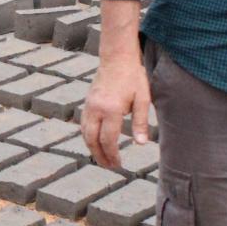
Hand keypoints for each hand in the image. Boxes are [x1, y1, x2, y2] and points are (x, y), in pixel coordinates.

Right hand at [82, 55, 150, 169]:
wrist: (116, 58)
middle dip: (100, 156)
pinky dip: (88, 137)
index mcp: (111, 110)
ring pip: (85, 133)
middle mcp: (96, 109)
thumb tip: (140, 144)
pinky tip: (95, 142)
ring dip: (92, 148)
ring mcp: (89, 106)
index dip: (112, 154)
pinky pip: (83, 125)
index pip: (108, 139)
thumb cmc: (133, 77)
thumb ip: (140, 122)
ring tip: (102, 159)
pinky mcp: (87, 103)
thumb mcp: (143, 99)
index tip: (119, 164)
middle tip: (109, 167)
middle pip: (93, 140)